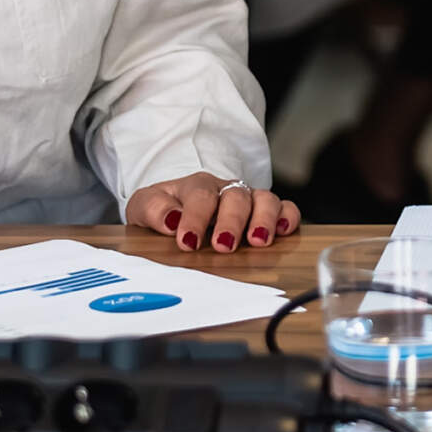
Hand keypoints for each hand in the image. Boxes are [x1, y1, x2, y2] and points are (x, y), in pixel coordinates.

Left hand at [125, 174, 300, 251]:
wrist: (176, 209)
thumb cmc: (164, 210)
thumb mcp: (144, 207)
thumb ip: (152, 209)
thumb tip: (170, 219)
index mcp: (196, 186)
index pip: (200, 196)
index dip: (195, 217)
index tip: (187, 241)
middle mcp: (226, 190)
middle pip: (236, 196)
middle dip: (232, 221)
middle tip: (223, 245)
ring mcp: (248, 200)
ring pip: (265, 199)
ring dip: (263, 219)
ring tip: (258, 242)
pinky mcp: (265, 213)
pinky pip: (285, 208)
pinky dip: (288, 217)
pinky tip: (282, 231)